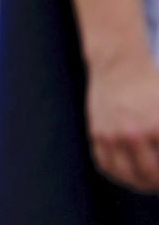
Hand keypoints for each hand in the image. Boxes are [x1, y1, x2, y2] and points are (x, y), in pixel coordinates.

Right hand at [90, 55, 158, 192]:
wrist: (119, 65)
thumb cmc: (152, 86)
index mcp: (157, 128)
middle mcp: (133, 133)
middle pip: (150, 177)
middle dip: (158, 183)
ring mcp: (112, 134)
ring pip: (126, 176)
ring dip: (140, 184)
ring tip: (148, 183)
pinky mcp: (96, 132)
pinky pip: (105, 165)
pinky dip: (118, 174)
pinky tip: (128, 174)